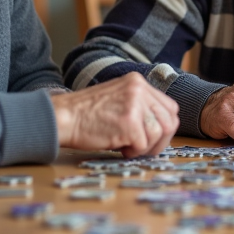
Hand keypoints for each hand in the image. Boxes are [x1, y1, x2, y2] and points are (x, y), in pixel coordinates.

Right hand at [50, 73, 178, 157]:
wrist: (64, 117)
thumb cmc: (87, 114)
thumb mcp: (119, 98)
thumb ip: (141, 105)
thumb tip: (163, 127)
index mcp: (138, 82)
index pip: (170, 107)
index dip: (164, 126)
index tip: (153, 137)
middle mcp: (139, 89)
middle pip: (170, 121)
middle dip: (160, 141)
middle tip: (143, 148)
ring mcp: (135, 104)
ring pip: (159, 134)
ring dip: (145, 147)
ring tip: (127, 146)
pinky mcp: (129, 122)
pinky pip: (143, 145)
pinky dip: (133, 152)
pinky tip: (119, 147)